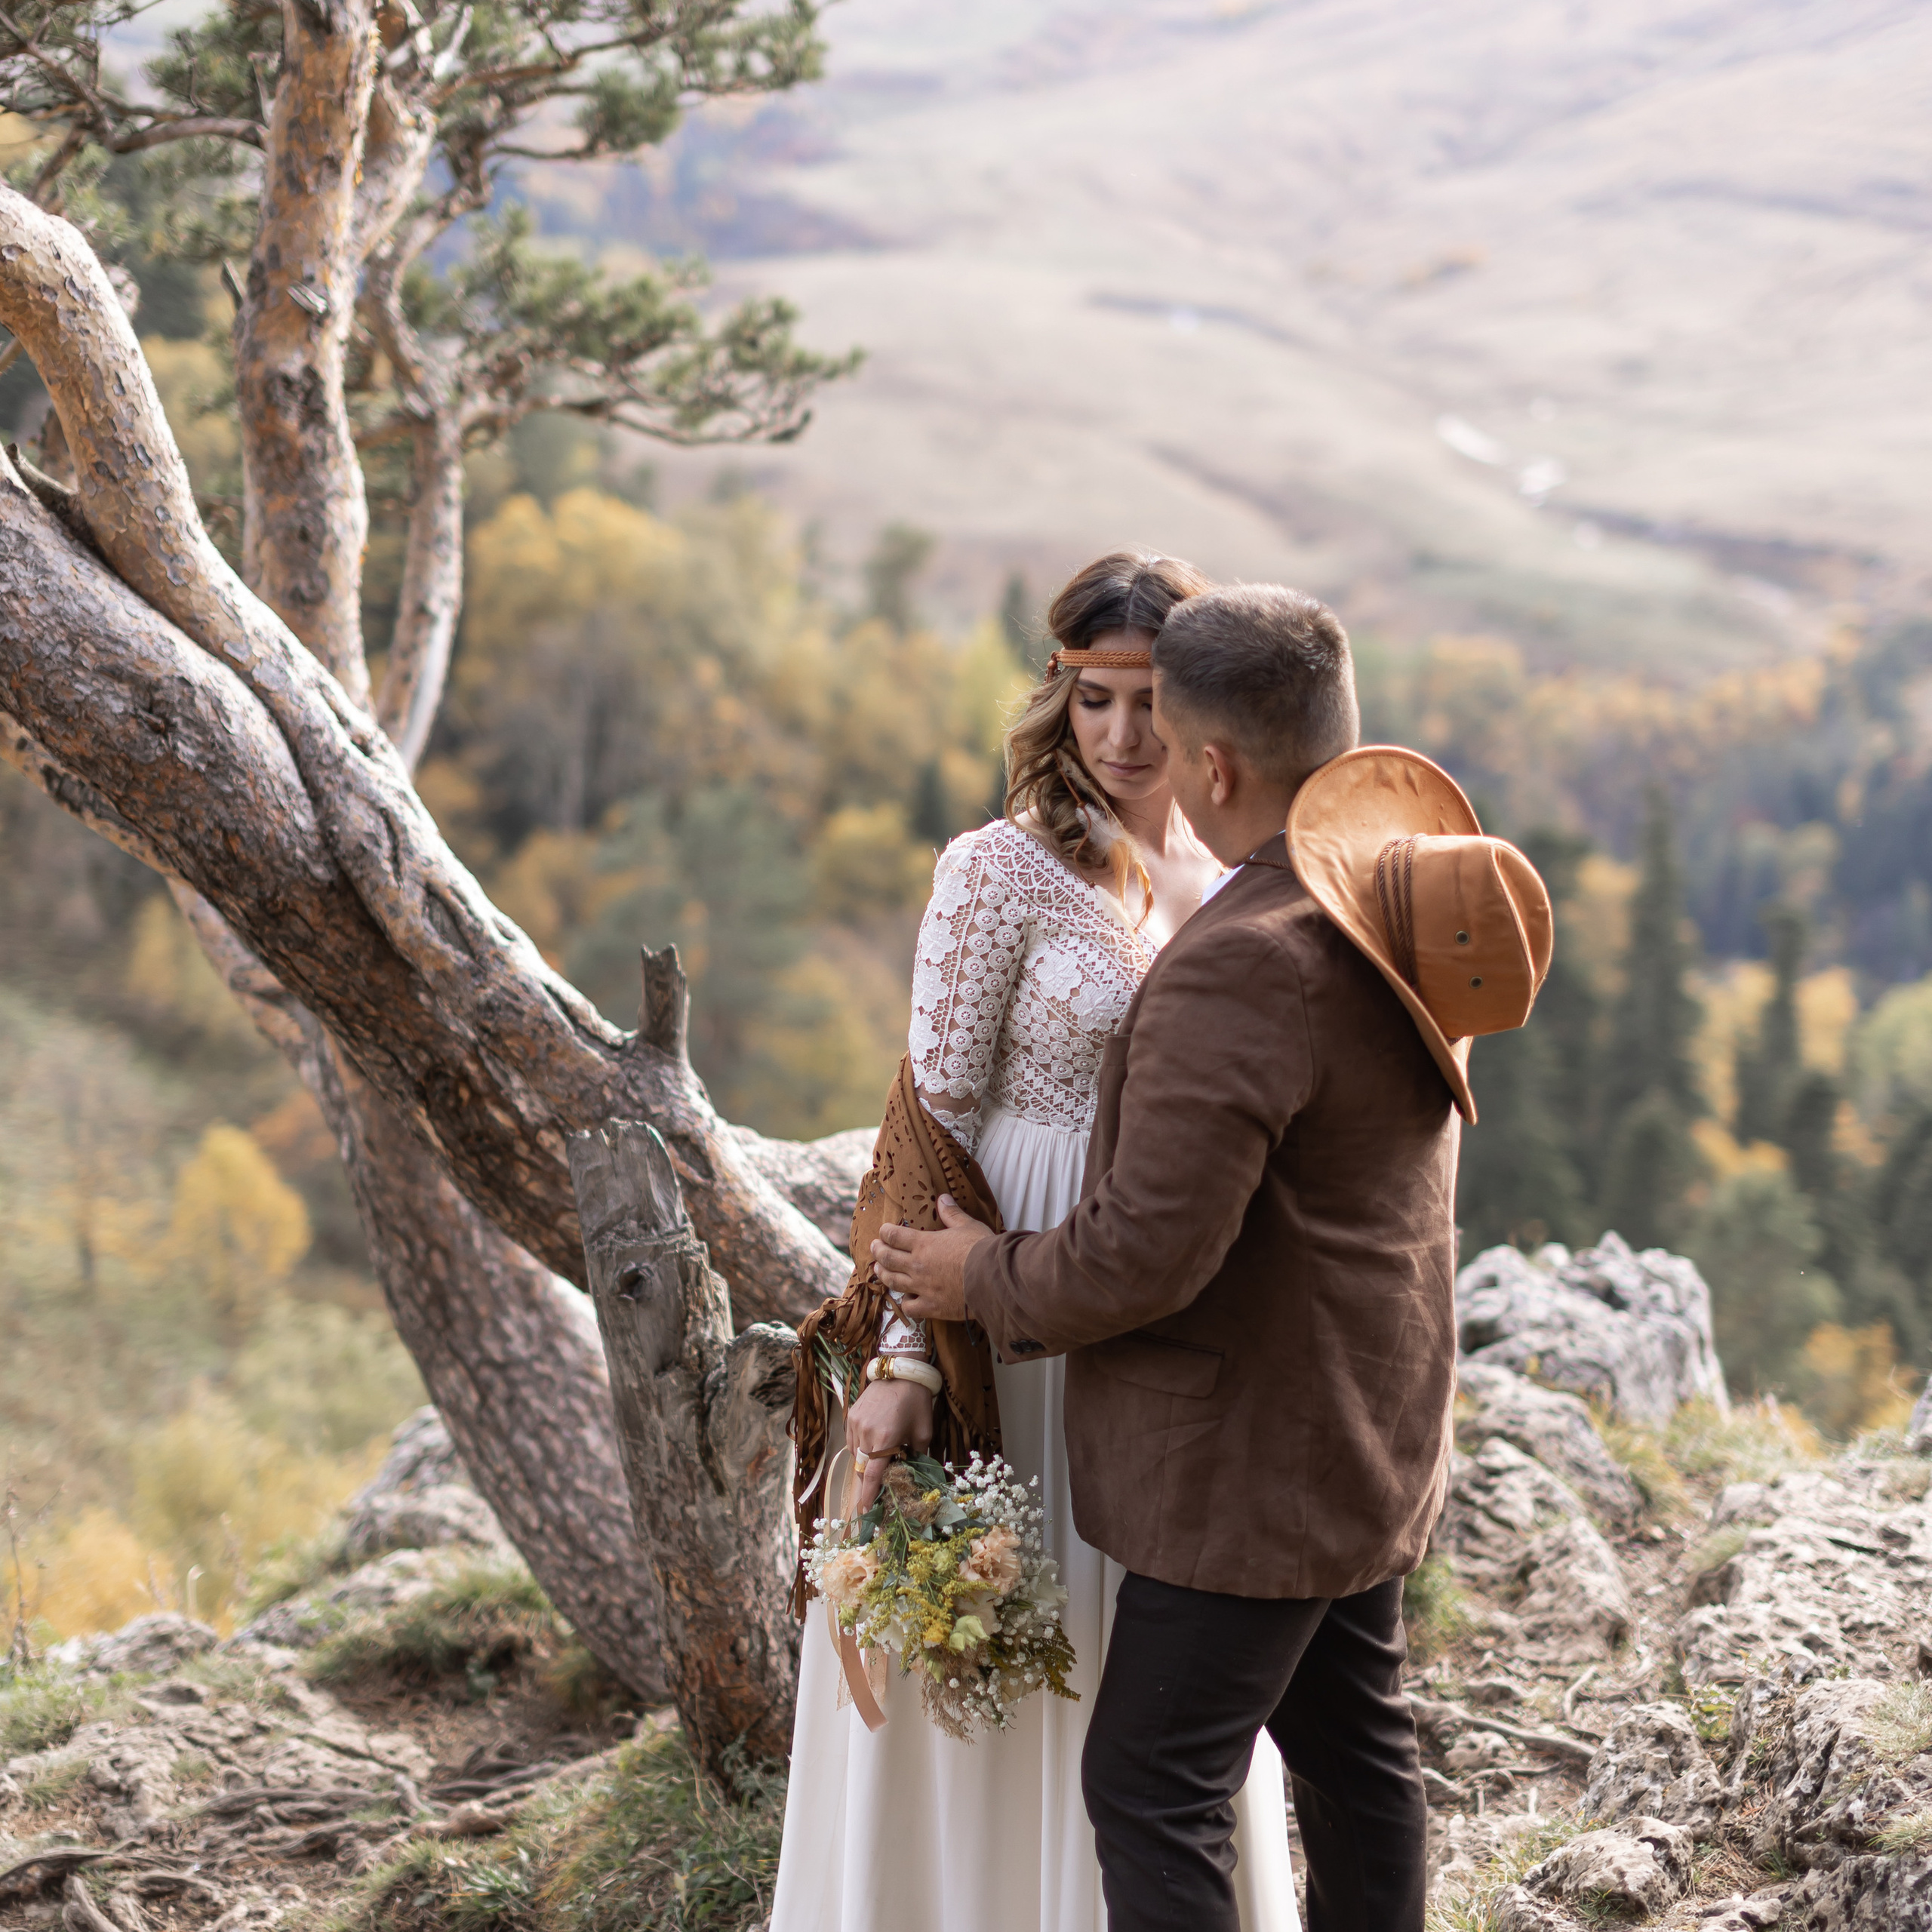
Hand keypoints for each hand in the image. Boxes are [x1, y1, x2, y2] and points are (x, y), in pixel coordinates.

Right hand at [846, 1377, 935, 1510]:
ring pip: (855, 1455)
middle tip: (877, 1489)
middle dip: (867, 1481)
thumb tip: (912, 1473)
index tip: (865, 1510)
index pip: (871, 1475)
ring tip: (879, 1463)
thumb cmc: (916, 1401)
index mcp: (885, 1439)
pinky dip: (860, 1448)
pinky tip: (873, 1445)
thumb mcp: (923, 1432)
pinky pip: (852, 1440)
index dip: (868, 1494)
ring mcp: (855, 1423)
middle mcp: (866, 1433)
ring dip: (864, 1463)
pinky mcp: (851, 1415)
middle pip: (860, 1468)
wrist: (901, 1370)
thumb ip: (917, 1455)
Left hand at [869, 1196, 992, 1321]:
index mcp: (924, 1244)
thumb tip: (942, 1198)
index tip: (883, 1231)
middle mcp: (917, 1266)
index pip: (894, 1236)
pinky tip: (905, 1299)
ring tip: (878, 1270)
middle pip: (888, 1258)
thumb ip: (951, 1213)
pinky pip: (910, 1307)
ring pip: (893, 1282)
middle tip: (874, 1247)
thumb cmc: (981, 1249)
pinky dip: (905, 1302)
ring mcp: (922, 1288)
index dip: (885, 1232)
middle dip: (878, 1251)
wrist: (992, 1279)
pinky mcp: (932, 1307)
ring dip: (883, 1274)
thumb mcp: (967, 1225)